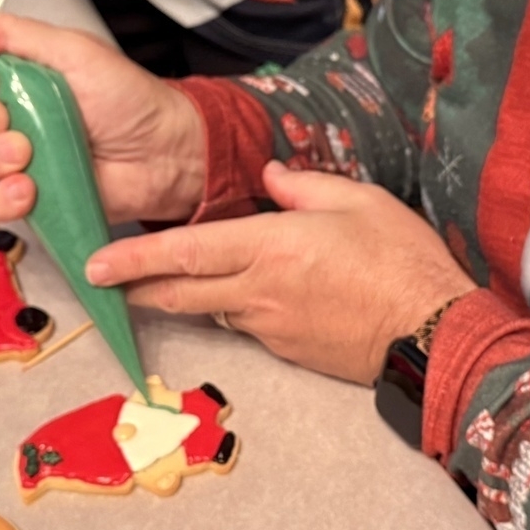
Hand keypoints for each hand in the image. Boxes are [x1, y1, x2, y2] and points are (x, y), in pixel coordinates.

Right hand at [0, 3, 207, 223]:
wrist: (162, 152)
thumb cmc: (125, 97)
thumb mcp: (70, 51)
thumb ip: (7, 33)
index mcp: (6, 72)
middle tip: (5, 120)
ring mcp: (5, 158)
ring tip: (24, 156)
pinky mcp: (21, 197)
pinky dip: (1, 198)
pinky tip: (30, 189)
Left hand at [85, 161, 475, 384]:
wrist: (434, 333)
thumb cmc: (403, 260)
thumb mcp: (359, 201)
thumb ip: (305, 188)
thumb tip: (272, 177)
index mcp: (270, 246)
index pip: (183, 252)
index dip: (133, 259)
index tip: (95, 264)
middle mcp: (258, 291)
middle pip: (179, 292)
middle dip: (136, 287)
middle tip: (102, 284)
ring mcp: (270, 327)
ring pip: (211, 310)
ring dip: (182, 299)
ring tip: (161, 286)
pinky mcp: (288, 352)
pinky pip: (246, 326)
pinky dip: (232, 310)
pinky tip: (242, 298)